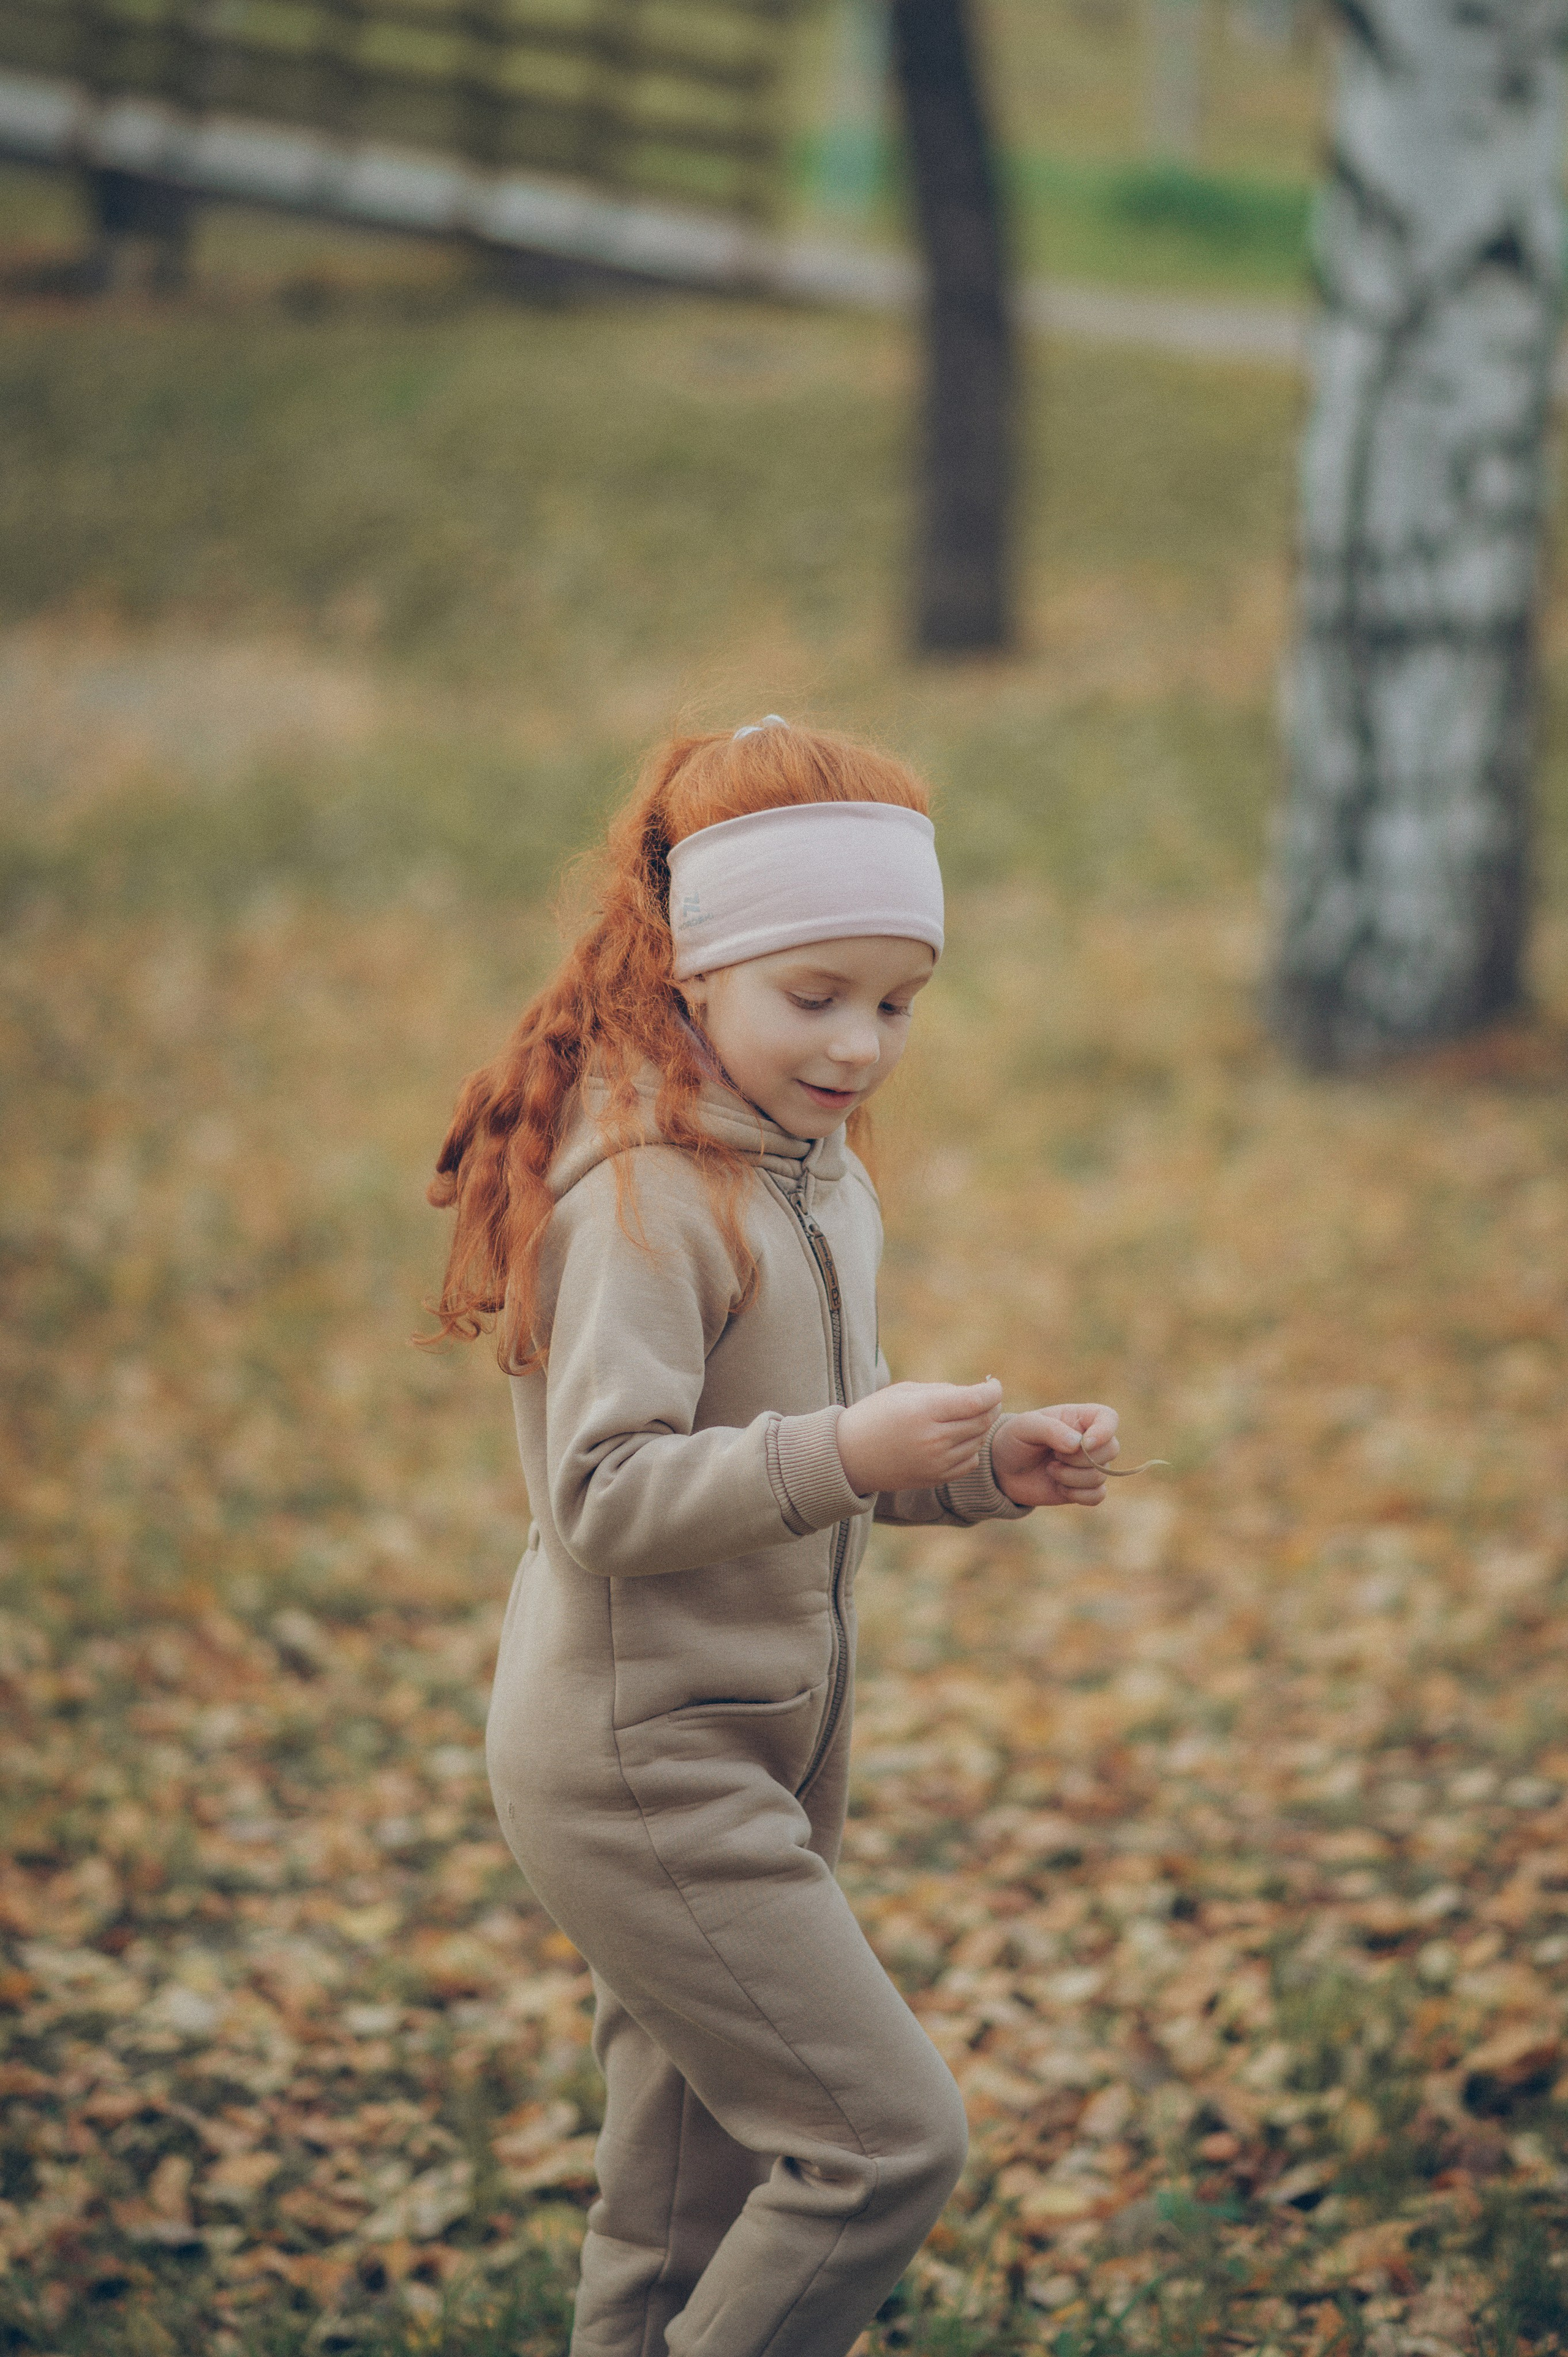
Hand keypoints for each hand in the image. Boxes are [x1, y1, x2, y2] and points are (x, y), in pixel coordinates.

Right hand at [836, 1378, 1003, 1498]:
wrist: (848, 1456)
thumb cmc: (875, 1415)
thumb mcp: (904, 1391)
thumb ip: (943, 1390)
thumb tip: (977, 1394)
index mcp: (923, 1411)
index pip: (977, 1401)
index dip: (992, 1390)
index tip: (992, 1384)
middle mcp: (933, 1439)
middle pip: (982, 1421)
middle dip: (990, 1406)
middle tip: (985, 1398)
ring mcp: (936, 1463)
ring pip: (979, 1441)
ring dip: (980, 1426)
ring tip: (965, 1416)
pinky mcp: (936, 1478)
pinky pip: (970, 1461)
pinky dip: (971, 1448)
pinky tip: (956, 1438)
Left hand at [989, 1403, 1119, 1507]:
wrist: (1003, 1470)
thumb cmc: (1015, 1440)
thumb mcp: (1025, 1426)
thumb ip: (1051, 1429)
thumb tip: (1079, 1444)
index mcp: (1080, 1418)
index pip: (1109, 1418)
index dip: (1104, 1431)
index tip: (1084, 1443)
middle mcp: (1090, 1440)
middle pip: (1111, 1449)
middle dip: (1080, 1458)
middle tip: (1054, 1455)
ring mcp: (1089, 1465)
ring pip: (1101, 1474)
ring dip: (1071, 1477)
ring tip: (1050, 1469)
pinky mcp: (1085, 1488)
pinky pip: (1098, 1495)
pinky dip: (1077, 1495)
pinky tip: (1059, 1487)